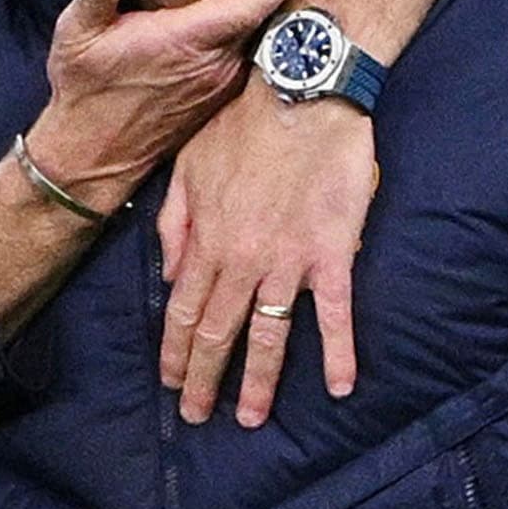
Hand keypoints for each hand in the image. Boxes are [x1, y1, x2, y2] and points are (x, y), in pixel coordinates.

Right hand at [22, 0, 317, 214]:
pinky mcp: (221, 87)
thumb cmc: (86, 93)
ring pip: (262, 21)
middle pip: (268, 3)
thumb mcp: (77, 37)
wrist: (95, 155)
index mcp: (190, 41)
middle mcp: (218, 60)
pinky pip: (250, 39)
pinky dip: (260, 6)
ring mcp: (224, 77)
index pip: (252, 3)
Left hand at [157, 75, 372, 426]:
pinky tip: (338, 386)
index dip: (175, 352)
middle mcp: (242, 260)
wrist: (301, 90)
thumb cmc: (242, 120)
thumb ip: (175, 224)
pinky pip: (334, 313)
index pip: (182, 311)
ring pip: (269, 334)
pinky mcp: (332, 252)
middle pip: (218, 332)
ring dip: (260, 381)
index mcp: (206, 240)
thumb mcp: (187, 165)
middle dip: (205, 379)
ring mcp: (288, 260)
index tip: (171, 383)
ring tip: (251, 419)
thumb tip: (168, 277)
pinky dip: (338, 352)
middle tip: (198, 417)